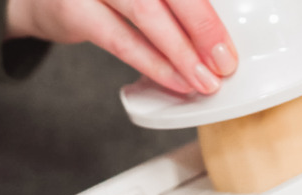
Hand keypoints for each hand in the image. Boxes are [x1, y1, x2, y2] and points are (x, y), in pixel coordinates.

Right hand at [6, 0, 238, 94]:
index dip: (207, 12)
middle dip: (202, 28)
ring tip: (203, 79)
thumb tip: (215, 32)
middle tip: (224, 62)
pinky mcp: (73, 9)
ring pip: (147, 14)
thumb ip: (170, 0)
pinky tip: (174, 80)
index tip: (227, 42)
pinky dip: (152, 63)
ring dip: (180, 52)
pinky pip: (121, 40)